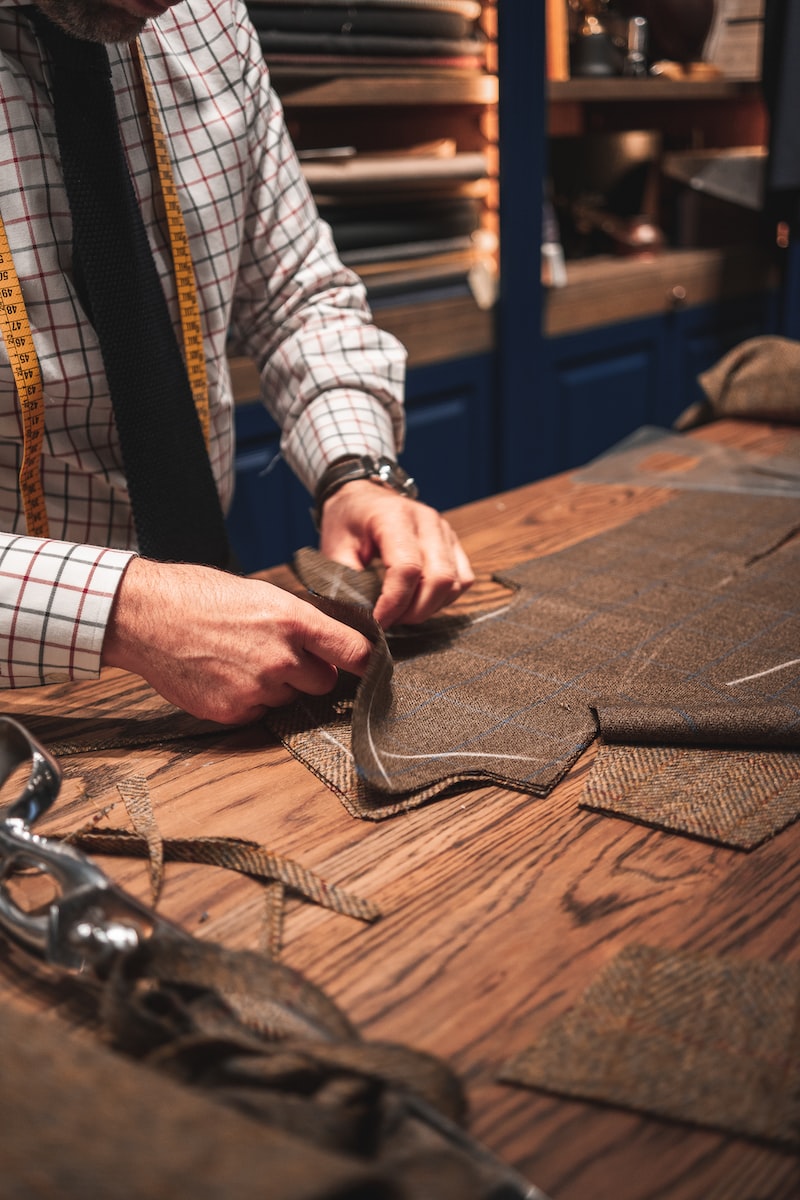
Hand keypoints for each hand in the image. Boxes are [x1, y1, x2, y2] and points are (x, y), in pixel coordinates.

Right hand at [102, 557, 372, 723]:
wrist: (145, 616)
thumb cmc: (198, 595)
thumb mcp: (261, 594)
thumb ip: (298, 624)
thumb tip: (328, 647)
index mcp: (293, 620)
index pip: (354, 652)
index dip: (367, 662)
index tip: (374, 669)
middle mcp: (281, 658)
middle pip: (324, 682)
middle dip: (310, 672)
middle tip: (279, 654)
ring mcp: (257, 689)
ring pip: (288, 698)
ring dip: (276, 685)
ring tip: (240, 658)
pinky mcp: (233, 711)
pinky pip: (258, 712)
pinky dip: (248, 699)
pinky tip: (223, 675)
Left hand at [318, 481, 473, 626]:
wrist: (361, 497)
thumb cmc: (347, 522)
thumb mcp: (334, 548)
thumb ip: (346, 581)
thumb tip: (361, 617)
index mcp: (394, 517)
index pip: (407, 568)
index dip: (394, 603)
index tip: (377, 621)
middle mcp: (426, 520)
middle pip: (438, 579)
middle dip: (414, 611)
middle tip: (390, 620)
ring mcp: (445, 530)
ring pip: (454, 583)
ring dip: (430, 607)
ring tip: (402, 611)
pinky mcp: (453, 542)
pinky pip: (462, 579)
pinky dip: (444, 598)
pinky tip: (419, 601)